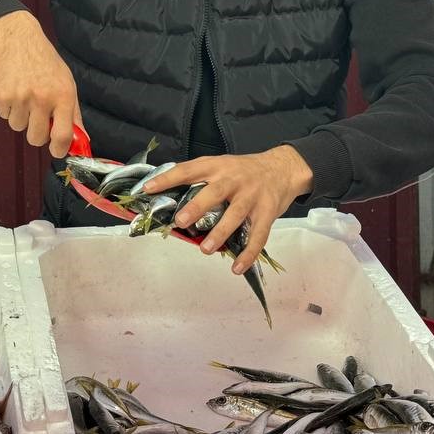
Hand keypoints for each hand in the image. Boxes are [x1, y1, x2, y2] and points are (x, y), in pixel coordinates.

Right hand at [0, 10, 81, 158]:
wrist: (17, 37)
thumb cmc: (44, 60)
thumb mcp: (66, 82)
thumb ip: (73, 113)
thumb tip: (82, 139)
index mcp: (63, 96)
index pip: (62, 135)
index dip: (59, 149)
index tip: (56, 150)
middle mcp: (42, 98)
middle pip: (36, 138)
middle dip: (37, 134)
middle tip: (37, 117)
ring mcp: (19, 98)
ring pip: (18, 127)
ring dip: (20, 117)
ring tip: (23, 95)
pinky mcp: (0, 95)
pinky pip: (3, 115)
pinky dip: (7, 107)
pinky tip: (12, 89)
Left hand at [143, 147, 313, 273]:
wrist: (284, 167)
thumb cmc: (245, 170)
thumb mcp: (222, 165)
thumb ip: (201, 180)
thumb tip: (170, 201)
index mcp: (217, 166)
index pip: (189, 170)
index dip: (168, 178)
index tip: (148, 189)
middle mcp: (234, 179)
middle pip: (214, 192)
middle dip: (197, 207)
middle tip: (181, 222)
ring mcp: (252, 195)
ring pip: (236, 214)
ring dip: (220, 233)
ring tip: (205, 249)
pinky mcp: (268, 211)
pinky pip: (259, 235)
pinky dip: (248, 253)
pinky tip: (237, 267)